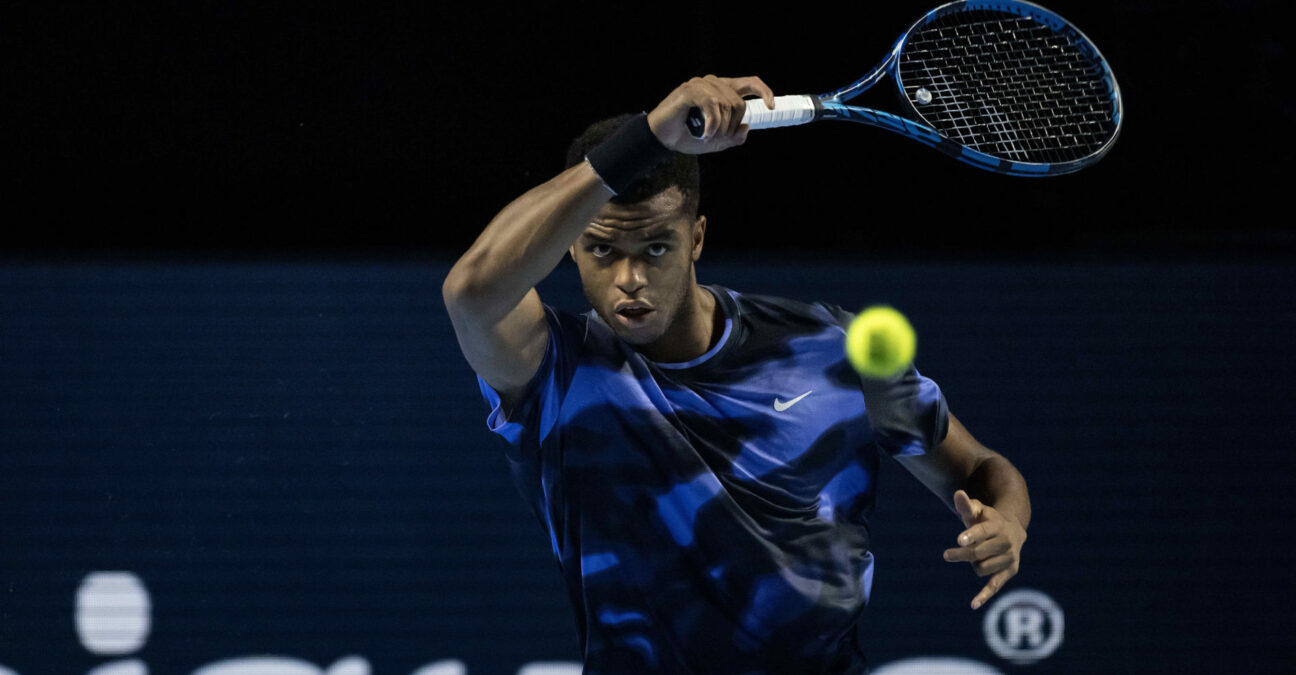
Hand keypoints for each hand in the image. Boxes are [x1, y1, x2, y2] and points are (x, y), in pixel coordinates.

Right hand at [646, 75, 774, 153]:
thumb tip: (746, 128)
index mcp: (722, 90)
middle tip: (717, 139)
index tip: (770, 107)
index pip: (750, 83)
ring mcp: (701, 84)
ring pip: (726, 105)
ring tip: (707, 138)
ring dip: (720, 128)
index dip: (764, 92)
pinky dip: (712, 123)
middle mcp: (713, 83)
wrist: (661, 138)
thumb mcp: (715, 141)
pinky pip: (712, 105)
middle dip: (732, 127)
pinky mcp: (690, 90)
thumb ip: (732, 137)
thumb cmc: (686, 136)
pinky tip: (705, 134)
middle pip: (738, 103)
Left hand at [943, 489, 1026, 609]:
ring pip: (981, 568)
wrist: (1013, 530)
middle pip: (978, 553)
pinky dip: (984, 595)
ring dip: (973, 564)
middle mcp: (1006, 543)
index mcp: (998, 525)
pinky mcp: (1009, 572)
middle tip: (946, 555)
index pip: (983, 532)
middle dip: (962, 554)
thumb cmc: (987, 520)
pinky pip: (994, 586)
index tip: (959, 540)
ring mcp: (1009, 559)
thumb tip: (957, 494)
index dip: (971, 535)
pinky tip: (973, 605)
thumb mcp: (977, 511)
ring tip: (976, 555)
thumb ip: (966, 506)